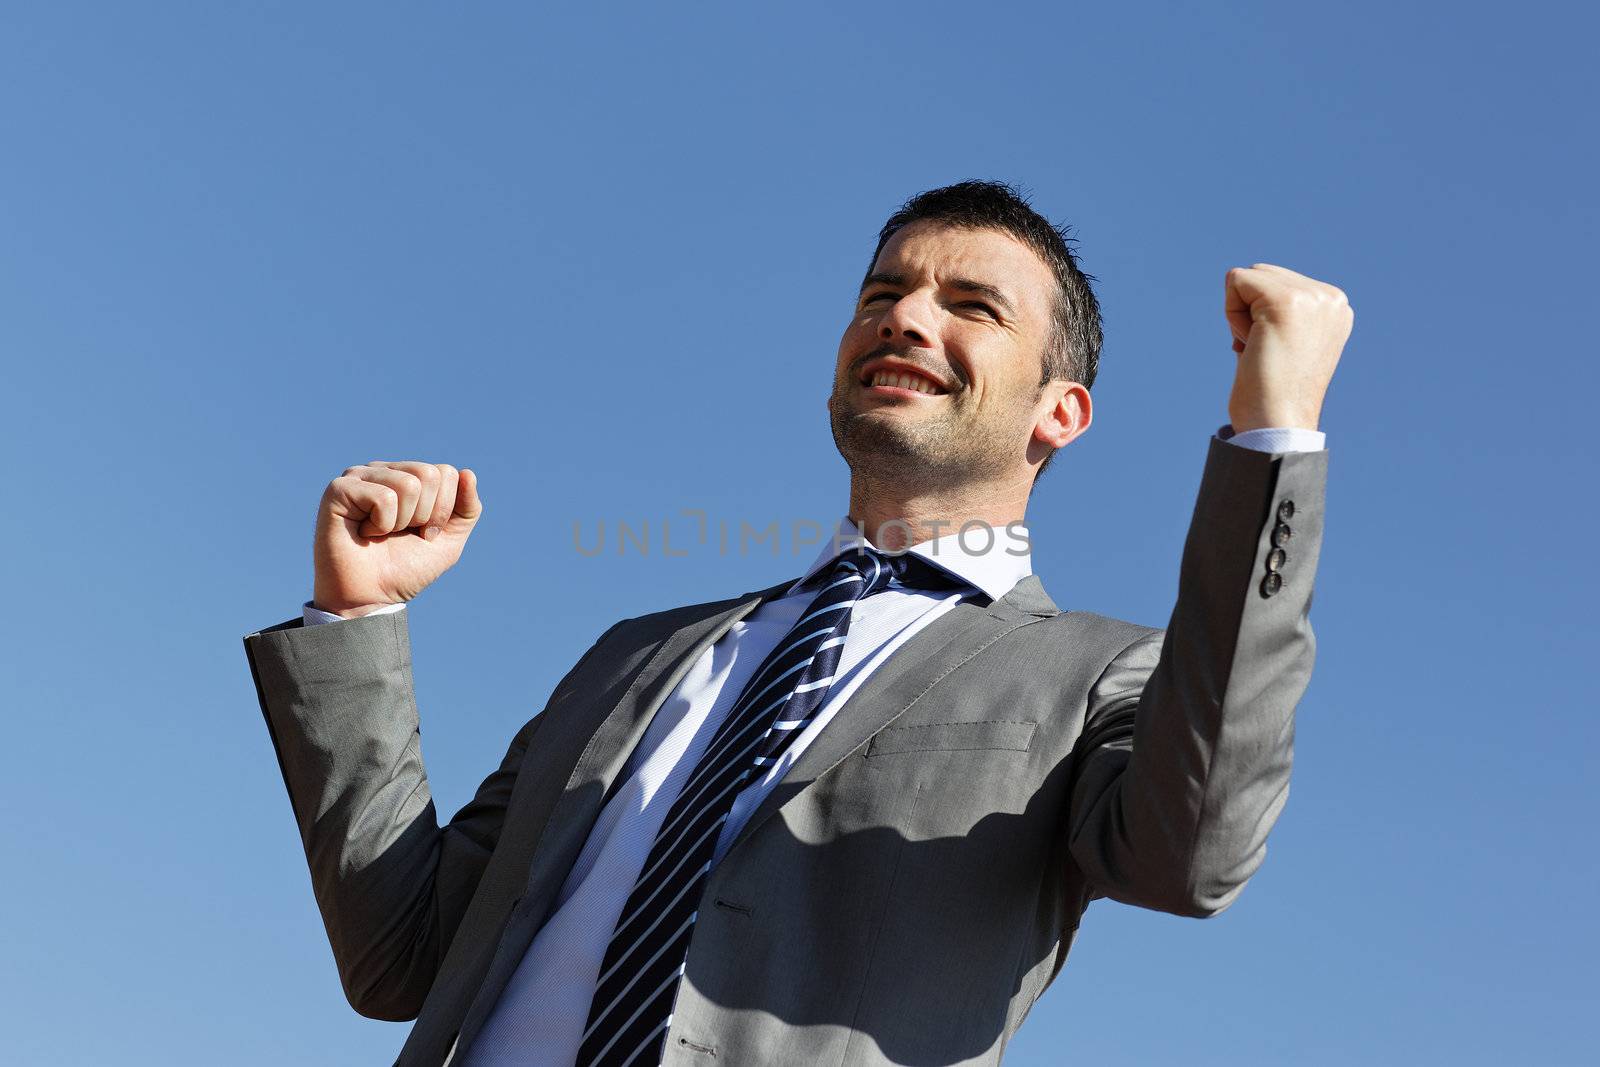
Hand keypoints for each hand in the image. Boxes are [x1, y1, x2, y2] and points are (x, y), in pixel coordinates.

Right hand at [312, 461, 483, 616]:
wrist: (370, 598)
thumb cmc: (405, 568)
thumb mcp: (448, 541)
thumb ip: (466, 509)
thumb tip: (468, 473)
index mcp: (408, 476)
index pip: (446, 473)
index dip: (442, 511)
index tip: (424, 534)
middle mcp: (384, 470)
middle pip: (429, 474)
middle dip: (424, 515)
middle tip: (401, 534)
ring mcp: (359, 476)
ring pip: (409, 484)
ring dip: (401, 522)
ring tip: (381, 533)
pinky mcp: (340, 488)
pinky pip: (384, 497)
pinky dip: (381, 524)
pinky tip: (365, 532)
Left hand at [1224, 263, 1353, 431]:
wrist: (1277, 424)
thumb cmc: (1272, 394)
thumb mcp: (1286, 342)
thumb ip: (1276, 311)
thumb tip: (1242, 281)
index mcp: (1334, 307)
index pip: (1278, 282)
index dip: (1260, 317)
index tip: (1275, 352)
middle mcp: (1330, 298)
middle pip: (1262, 274)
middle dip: (1249, 312)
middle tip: (1264, 351)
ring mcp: (1311, 298)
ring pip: (1247, 278)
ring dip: (1239, 315)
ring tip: (1260, 349)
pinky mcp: (1285, 301)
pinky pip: (1236, 282)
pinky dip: (1231, 315)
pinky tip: (1250, 345)